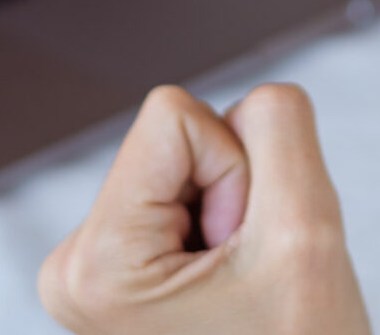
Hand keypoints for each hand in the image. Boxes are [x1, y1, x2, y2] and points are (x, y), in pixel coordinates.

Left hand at [39, 84, 371, 334]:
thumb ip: (280, 126)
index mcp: (94, 262)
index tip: (238, 246)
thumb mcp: (306, 229)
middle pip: (177, 138)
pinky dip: (225, 227)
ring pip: (187, 161)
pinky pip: (186, 189)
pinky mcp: (118, 266)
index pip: (175, 117)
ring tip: (238, 286)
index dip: (234, 170)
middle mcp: (73, 263)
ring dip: (233, 213)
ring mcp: (93, 267)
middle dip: (233, 193)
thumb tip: (257, 92)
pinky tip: (229, 286)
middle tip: (243, 275)